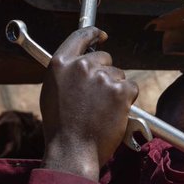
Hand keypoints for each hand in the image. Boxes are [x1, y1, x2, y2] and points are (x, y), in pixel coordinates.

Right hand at [40, 27, 138, 179]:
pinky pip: (130, 88)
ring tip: (101, 111)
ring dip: (114, 90)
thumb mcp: (52, 93)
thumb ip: (66, 74)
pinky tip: (113, 113)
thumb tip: (78, 65)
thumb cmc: (60, 127)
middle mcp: (81, 66)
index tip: (102, 35)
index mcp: (61, 64)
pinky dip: (126, 100)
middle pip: (104, 58)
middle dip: (105, 73)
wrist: (72, 150)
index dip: (93, 34)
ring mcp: (102, 77)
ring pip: (118, 75)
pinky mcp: (120, 90)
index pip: (80, 36)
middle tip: (98, 96)